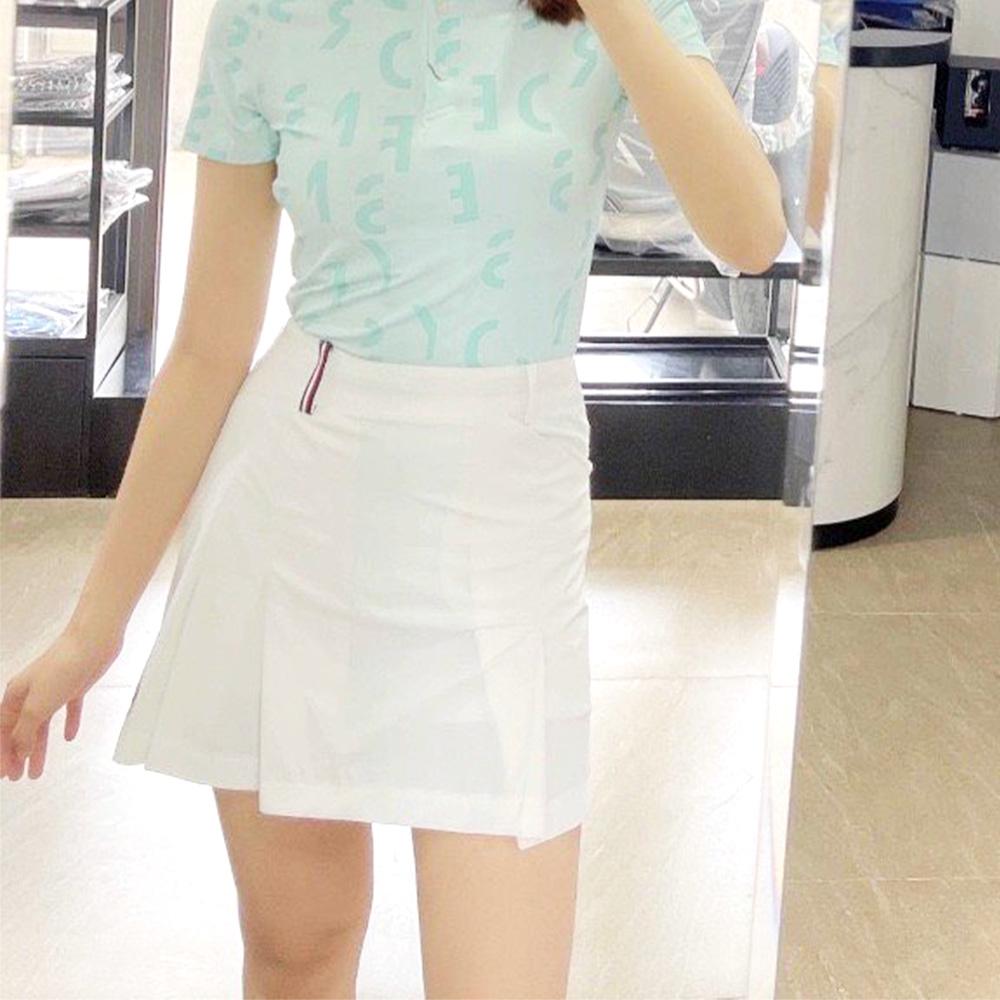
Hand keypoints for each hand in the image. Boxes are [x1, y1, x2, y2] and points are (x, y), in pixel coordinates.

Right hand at [1, 623, 123, 780]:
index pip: (3, 731)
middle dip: (17, 755)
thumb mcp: (37, 706)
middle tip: (17, 778)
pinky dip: (69, 723)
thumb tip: (18, 752)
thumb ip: (25, 731)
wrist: (92, 642)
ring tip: (37, 772)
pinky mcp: (76, 686)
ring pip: (42, 725)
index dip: (2, 754)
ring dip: (38, 748)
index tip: (3, 777)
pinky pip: (69, 710)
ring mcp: (54, 690)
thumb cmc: (60, 670)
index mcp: (15, 696)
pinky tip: (70, 737)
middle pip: (21, 731)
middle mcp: (31, 694)